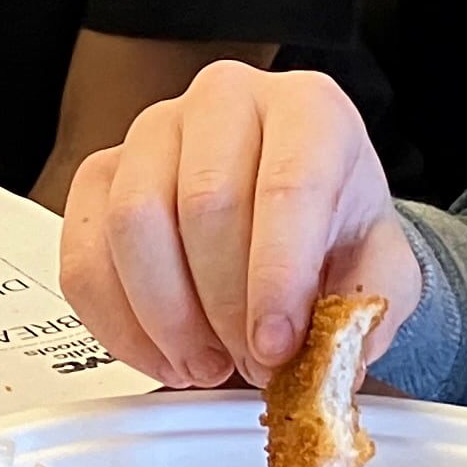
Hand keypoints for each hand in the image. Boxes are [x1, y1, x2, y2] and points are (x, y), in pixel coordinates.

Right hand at [60, 63, 421, 389]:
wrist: (295, 214)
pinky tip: (161, 354)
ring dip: (167, 318)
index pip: (287, 186)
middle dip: (222, 307)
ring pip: (134, 223)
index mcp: (308, 107)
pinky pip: (85, 254)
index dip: (276, 277)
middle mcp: (226, 100)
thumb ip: (369, 308)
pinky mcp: (101, 174)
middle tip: (247, 365)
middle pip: (204, 203)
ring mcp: (152, 131)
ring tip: (206, 364)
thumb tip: (334, 359)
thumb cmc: (334, 227)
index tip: (275, 346)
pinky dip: (119, 324)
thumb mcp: (382, 267)